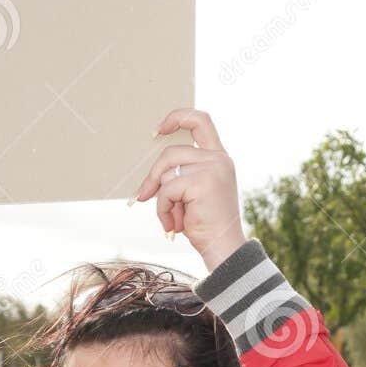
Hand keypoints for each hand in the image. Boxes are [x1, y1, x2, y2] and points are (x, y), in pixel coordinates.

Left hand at [129, 108, 245, 270]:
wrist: (223, 249)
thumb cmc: (205, 226)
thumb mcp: (191, 196)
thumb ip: (178, 177)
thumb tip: (147, 184)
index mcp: (219, 157)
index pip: (200, 120)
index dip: (177, 117)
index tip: (157, 131)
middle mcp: (219, 159)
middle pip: (172, 152)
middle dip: (153, 176)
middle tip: (142, 197)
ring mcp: (213, 168)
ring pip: (167, 173)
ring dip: (162, 200)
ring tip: (173, 220)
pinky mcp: (203, 181)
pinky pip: (166, 190)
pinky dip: (163, 210)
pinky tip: (174, 226)